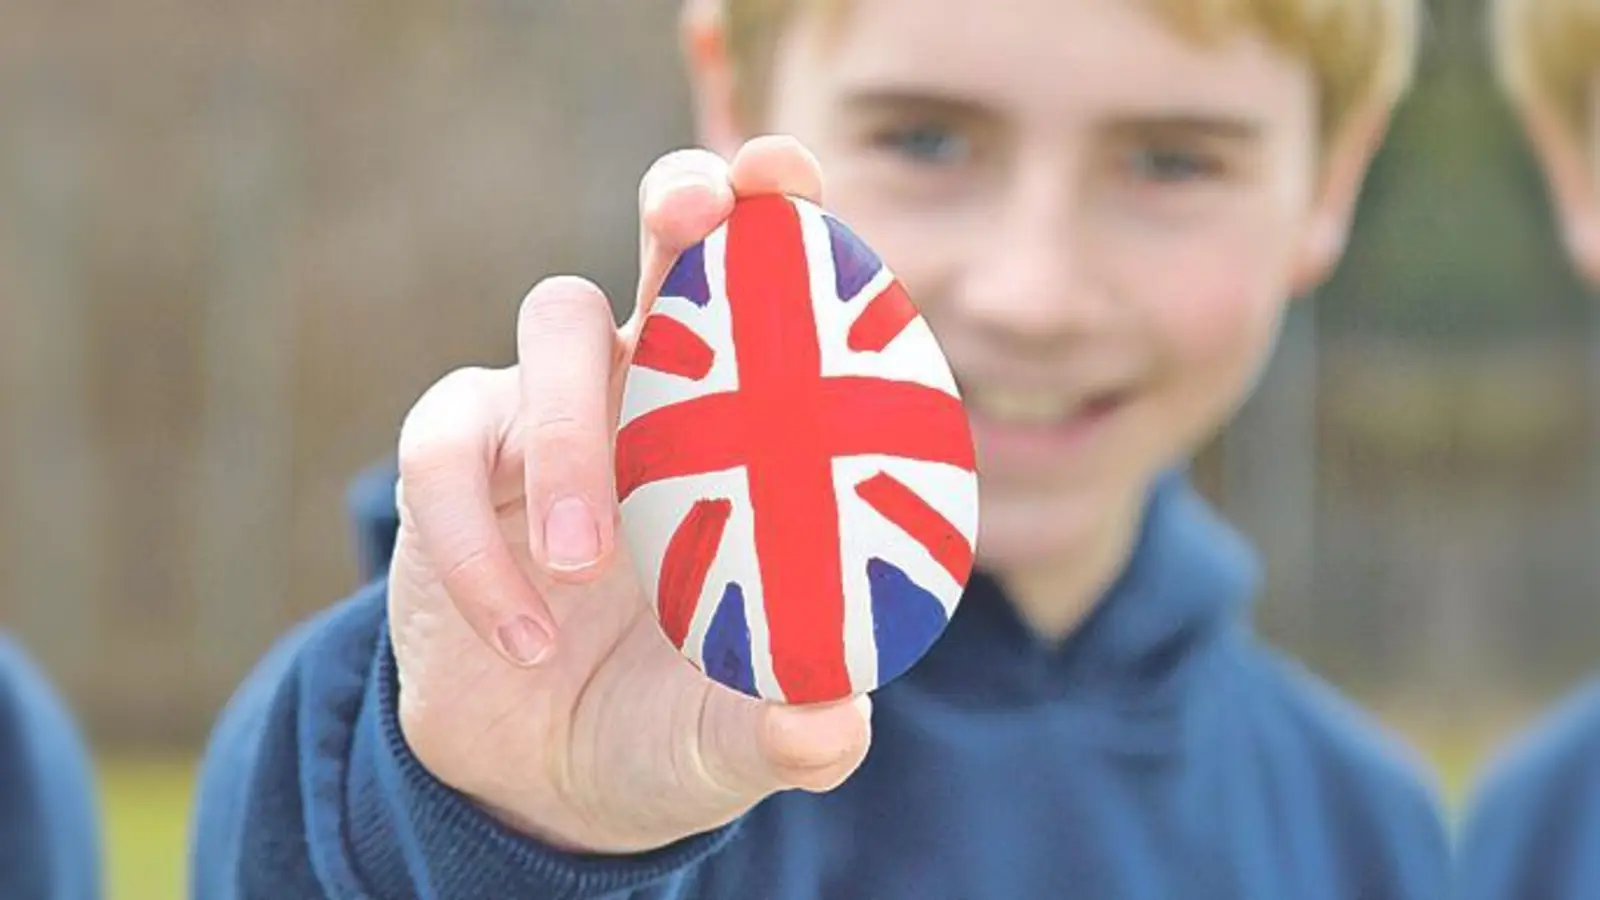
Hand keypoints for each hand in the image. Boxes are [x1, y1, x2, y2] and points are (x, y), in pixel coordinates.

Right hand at [386, 136, 872, 853]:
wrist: (545, 781)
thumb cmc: (672, 723)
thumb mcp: (737, 737)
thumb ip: (790, 729)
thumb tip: (829, 718)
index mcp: (750, 423)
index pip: (782, 295)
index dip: (784, 215)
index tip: (788, 175)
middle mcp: (654, 387)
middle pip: (669, 241)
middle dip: (683, 206)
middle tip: (696, 217)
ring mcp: (549, 408)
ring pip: (551, 324)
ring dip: (571, 429)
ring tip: (584, 561)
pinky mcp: (454, 460)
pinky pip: (444, 458)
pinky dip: (479, 548)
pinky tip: (527, 636)